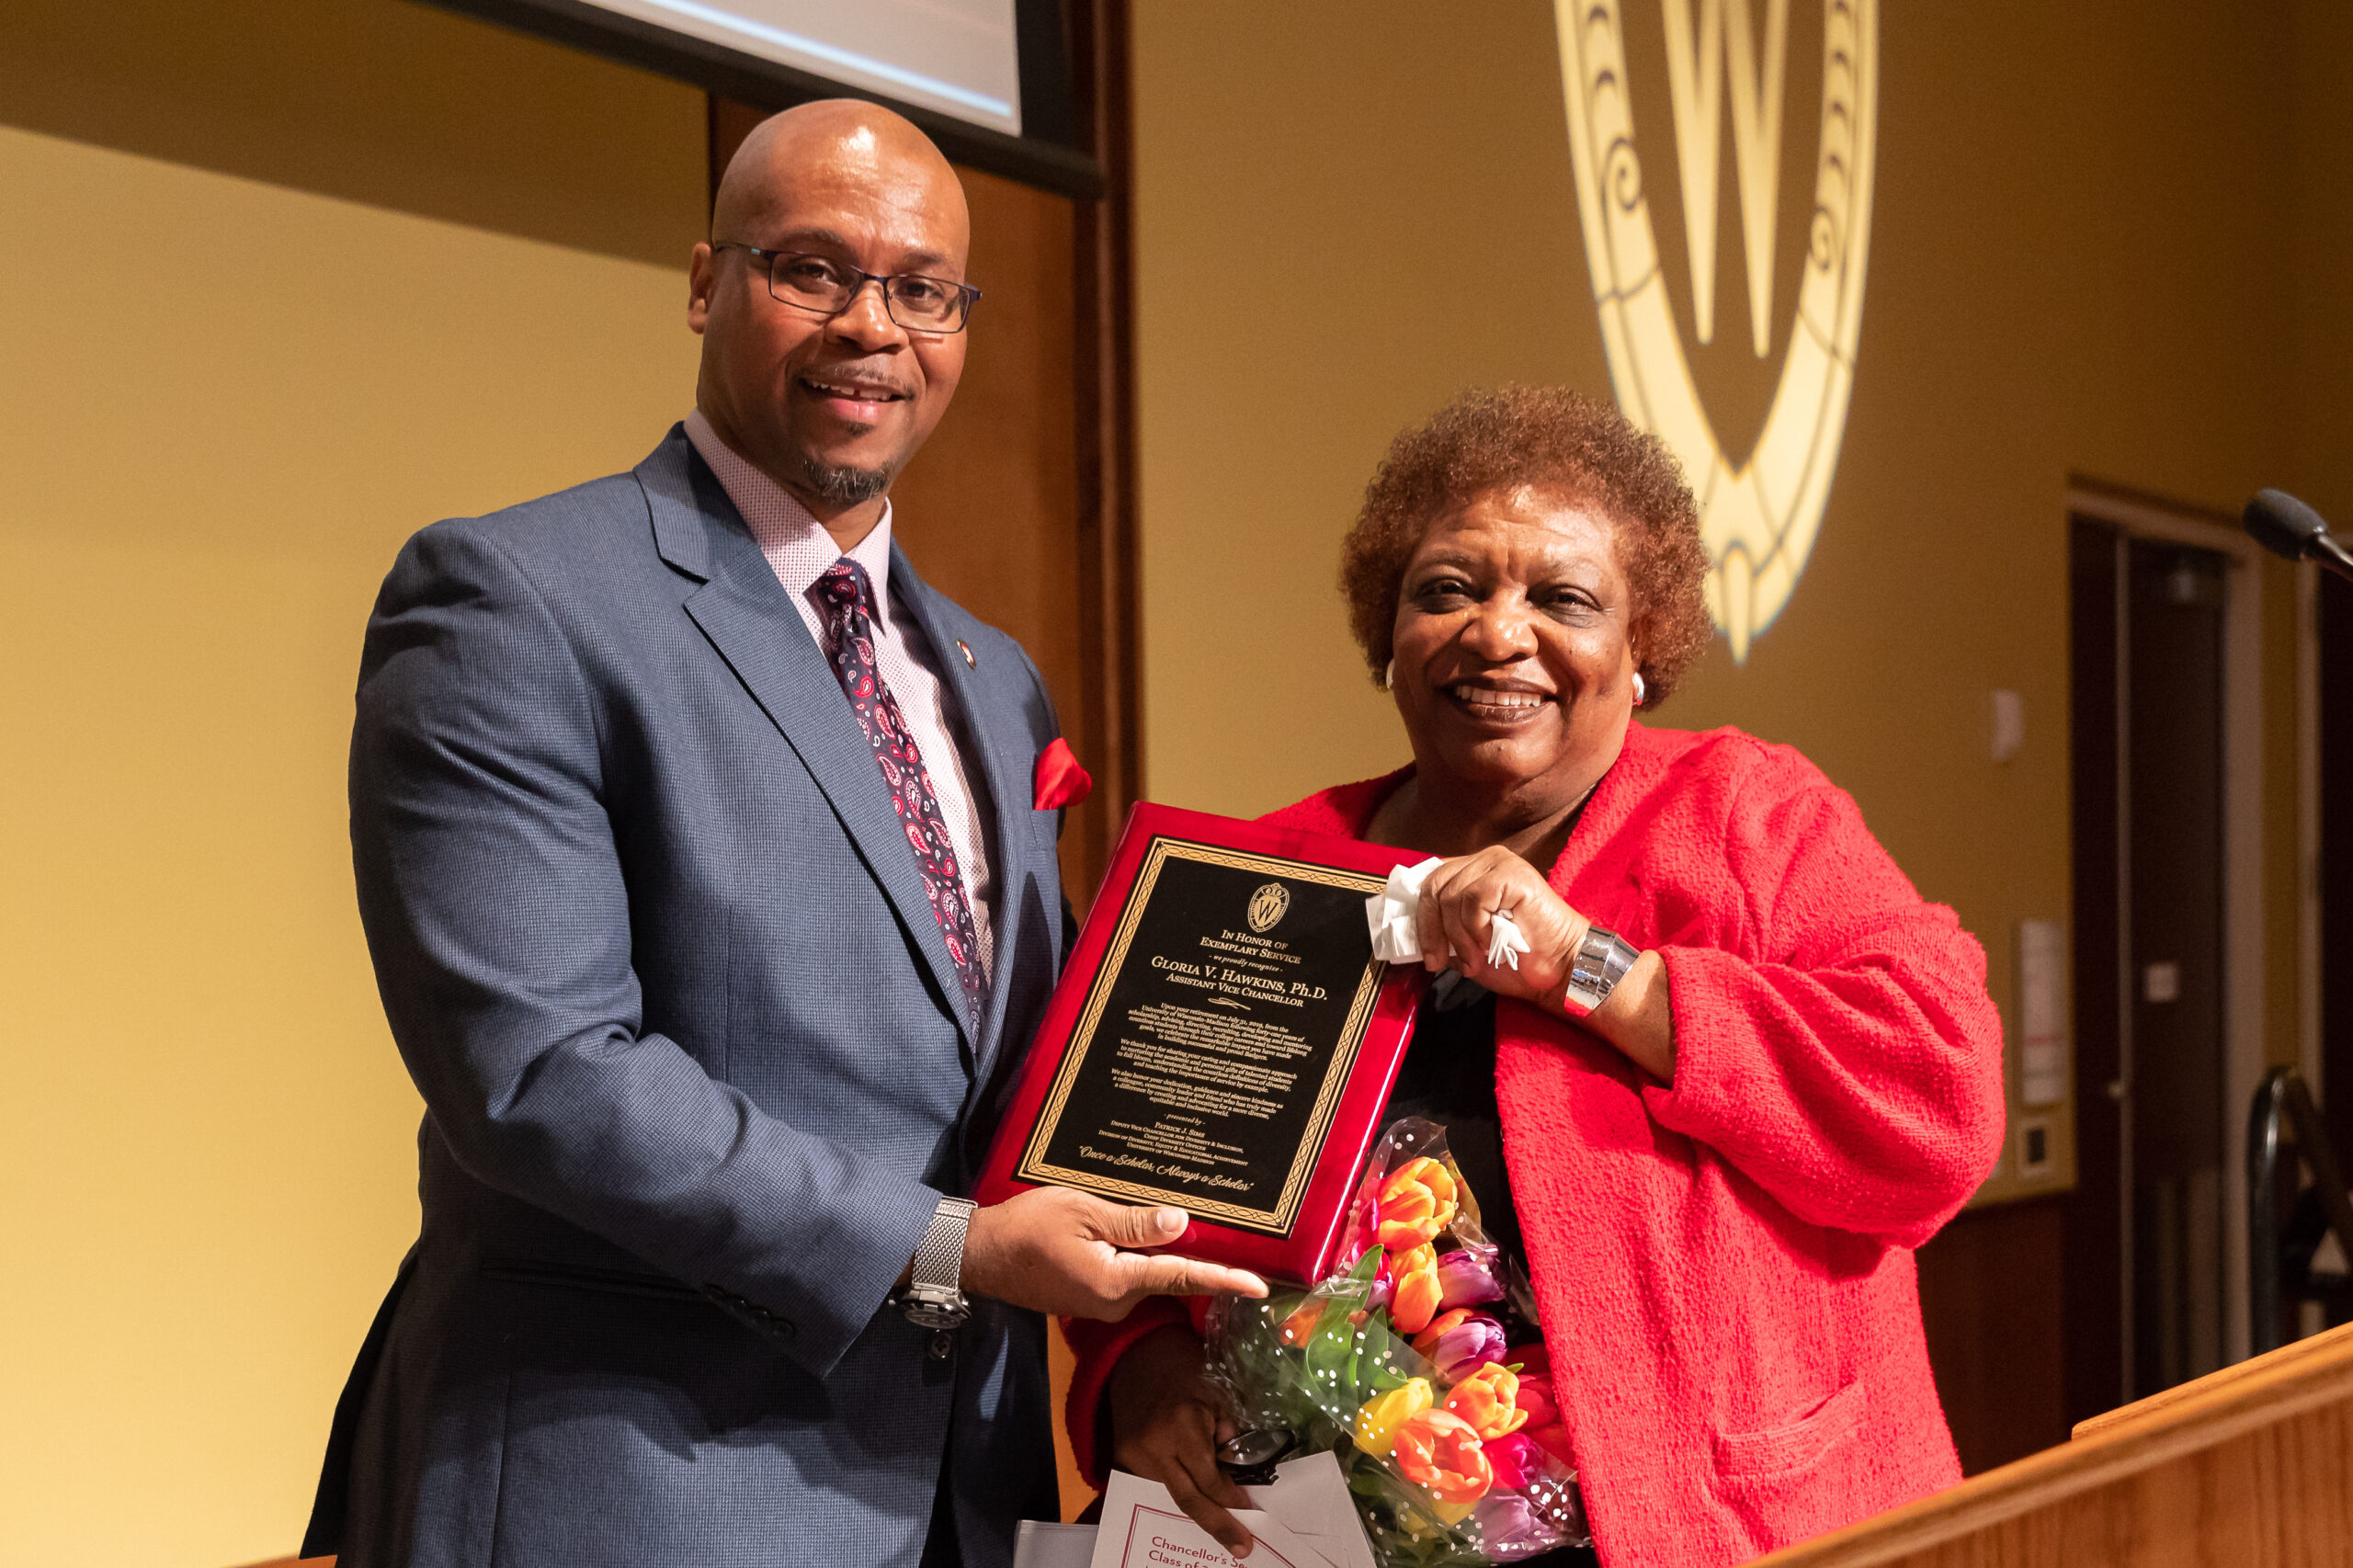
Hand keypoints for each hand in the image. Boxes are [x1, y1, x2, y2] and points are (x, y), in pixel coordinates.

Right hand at [959, 1186, 1268, 1319]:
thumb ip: (1134, 1222)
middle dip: (1193, 1258)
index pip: (1182, 1278)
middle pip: (1168, 1277)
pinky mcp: (1090, 1299)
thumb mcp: (1083, 1212)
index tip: (1260, 1288)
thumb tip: (1181, 1224)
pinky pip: (1127, 1278)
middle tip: (1227, 1233)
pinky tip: (1141, 1236)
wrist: (982, 1255)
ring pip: (1147, 1277)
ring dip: (1161, 1255)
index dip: (1225, 1280)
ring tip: (1176, 1223)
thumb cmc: (1027, 1228)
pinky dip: (1139, 1259)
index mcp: (1116, 1282)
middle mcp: (1115, 1303)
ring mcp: (1102, 1305)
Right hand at [1108, 1324, 1253, 1556]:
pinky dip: (1174, 1491)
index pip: (1210, 1478)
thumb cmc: (1185, 1372)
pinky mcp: (1122, 1457)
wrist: (1137, 1358)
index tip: (1249, 1513)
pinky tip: (1194, 1503)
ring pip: (1170, 1494)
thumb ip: (1226, 1435)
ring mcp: (1135, 1454)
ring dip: (1197, 1509)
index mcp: (1183, 1425)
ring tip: (1222, 1528)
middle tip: (1242, 1547)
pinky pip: (1153, 1484)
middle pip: (1188, 1498)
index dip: (1232, 1499)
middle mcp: (1156, 1446)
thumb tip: (1233, 1472)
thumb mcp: (1216, 1397)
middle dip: (1217, 1524)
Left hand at [1413, 847, 1676, 1079]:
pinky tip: (1490, 945)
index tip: (1424, 953)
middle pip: (1434, 886)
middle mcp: (1485, 860)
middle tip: (1439, 961)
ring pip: (1451, 896)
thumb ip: (1443, 931)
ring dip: (1458, 936)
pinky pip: (1473, 899)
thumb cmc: (1518, 960)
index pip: (1430, 882)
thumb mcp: (1466, 945)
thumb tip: (1409, 936)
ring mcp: (1500, 863)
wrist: (1559, 971)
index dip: (1420, 918)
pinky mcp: (1513, 874)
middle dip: (1431, 930)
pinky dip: (1475, 929)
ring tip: (1475, 958)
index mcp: (1473, 871)